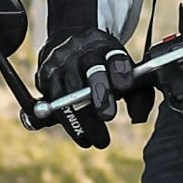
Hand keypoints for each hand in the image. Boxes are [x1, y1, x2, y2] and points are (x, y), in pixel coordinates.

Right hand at [35, 28, 134, 147]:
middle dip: (100, 94)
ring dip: (84, 119)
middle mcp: (83, 50)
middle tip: (108, 115)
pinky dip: (68, 123)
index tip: (125, 86)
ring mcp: (61, 62)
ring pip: (70, 93)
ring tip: (97, 140)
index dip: (120, 71)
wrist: (69, 43)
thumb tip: (138, 118)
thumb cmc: (105, 65)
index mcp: (107, 46)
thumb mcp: (124, 71)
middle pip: (92, 71)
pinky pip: (53, 103)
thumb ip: (138, 94)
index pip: (115, 56)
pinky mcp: (45, 76)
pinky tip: (82, 136)